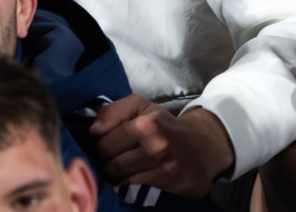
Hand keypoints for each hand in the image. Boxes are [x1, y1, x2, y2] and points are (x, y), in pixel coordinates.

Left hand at [90, 98, 234, 197]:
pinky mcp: (168, 184)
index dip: (105, 142)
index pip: (104, 142)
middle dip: (110, 160)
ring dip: (119, 174)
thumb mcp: (142, 107)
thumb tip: (94, 129)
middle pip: (109, 162)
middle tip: (121, 155)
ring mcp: (162, 168)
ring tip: (128, 166)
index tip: (114, 142)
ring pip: (119, 178)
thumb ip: (114, 110)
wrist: (201, 146)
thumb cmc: (165, 126)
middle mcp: (155, 146)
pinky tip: (138, 176)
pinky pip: (133, 188)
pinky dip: (130, 183)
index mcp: (146, 124)